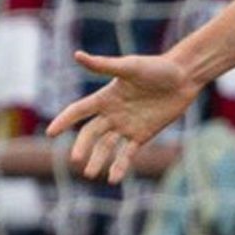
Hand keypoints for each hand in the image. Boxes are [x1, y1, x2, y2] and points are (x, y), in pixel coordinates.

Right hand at [45, 51, 201, 183]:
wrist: (184, 77)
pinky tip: (113, 179)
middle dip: (82, 146)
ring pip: (107, 147)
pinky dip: (120, 166)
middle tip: (76, 160)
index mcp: (105, 96)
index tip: (50, 133)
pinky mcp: (142, 135)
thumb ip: (103, 65)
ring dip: (98, 160)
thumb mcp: (129, 67)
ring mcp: (127, 125)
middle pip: (91, 133)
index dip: (64, 121)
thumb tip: (77, 55)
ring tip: (91, 174)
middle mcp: (112, 113)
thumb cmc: (156, 67)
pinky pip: (127, 153)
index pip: (78, 111)